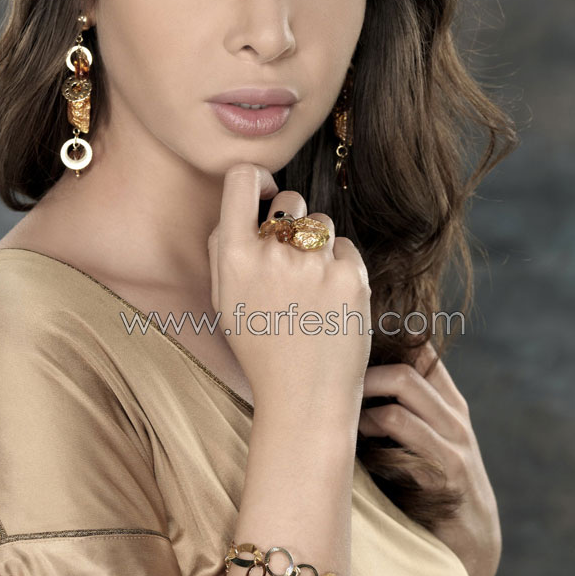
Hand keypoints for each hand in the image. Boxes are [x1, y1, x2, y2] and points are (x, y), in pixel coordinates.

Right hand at [207, 163, 371, 424]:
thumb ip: (224, 247)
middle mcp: (273, 254)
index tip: (263, 192)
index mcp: (234, 257)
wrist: (304, 397)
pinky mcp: (351, 275)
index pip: (241, 178)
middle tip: (289, 261)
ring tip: (310, 289)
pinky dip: (339, 267)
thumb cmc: (261, 348)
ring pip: (321, 223)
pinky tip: (329, 302)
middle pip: (289, 199)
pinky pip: (345, 248)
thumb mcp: (224, 301)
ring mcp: (315, 264)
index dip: (255, 179)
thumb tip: (244, 195)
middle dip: (290, 221)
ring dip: (316, 245)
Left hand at [357, 341, 500, 575]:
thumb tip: (337, 380)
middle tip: (325, 384)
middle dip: (360, 374)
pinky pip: (403, 447)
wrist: (471, 548)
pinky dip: (373, 447)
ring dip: (360, 409)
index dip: (385, 338)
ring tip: (335, 420)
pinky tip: (354, 455)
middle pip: (405, 371)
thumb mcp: (420, 441)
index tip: (345, 338)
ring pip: (399, 406)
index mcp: (447, 402)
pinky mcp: (447, 476)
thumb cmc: (429, 488)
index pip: (422, 350)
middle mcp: (454, 418)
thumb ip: (397, 409)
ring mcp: (454, 446)